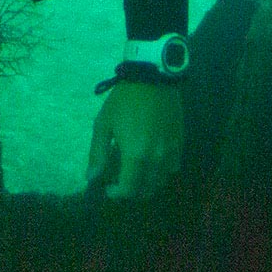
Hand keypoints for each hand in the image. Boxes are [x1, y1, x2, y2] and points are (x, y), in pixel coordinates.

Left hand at [85, 81, 183, 197]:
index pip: (129, 189)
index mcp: (136, 155)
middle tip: (120, 183)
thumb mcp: (103, 124)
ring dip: (147, 184)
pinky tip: (152, 162)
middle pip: (146, 190)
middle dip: (132, 192)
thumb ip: (98, 154)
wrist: (152, 77)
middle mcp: (156, 159)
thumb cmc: (123, 100)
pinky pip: (173, 167)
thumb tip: (92, 178)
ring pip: (161, 181)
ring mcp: (171, 152)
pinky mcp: (180, 143)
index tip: (109, 188)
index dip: (117, 194)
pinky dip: (161, 171)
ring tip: (135, 174)